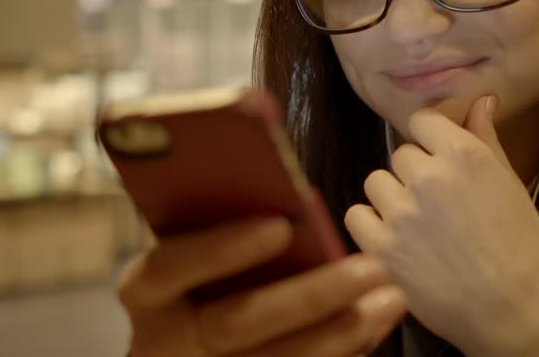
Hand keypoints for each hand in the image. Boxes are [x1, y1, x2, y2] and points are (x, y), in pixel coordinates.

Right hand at [118, 216, 406, 356]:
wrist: (185, 349)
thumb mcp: (197, 251)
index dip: (219, 249)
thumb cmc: (198, 279)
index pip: (165, 269)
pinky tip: (375, 329)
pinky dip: (341, 354)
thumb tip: (296, 198)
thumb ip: (223, 225)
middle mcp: (165, 341)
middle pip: (233, 324)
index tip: (281, 226)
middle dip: (309, 297)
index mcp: (148, 292)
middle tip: (370, 268)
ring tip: (390, 299)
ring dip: (339, 333)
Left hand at [345, 96, 538, 356]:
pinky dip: (371, 226)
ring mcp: (401, 213)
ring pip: (377, 183)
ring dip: (392, 198)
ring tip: (417, 224)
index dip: (430, 136)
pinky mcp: (381, 249)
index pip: (423, 120)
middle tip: (438, 203)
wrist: (517, 315)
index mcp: (465, 156)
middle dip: (416, 174)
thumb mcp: (513, 188)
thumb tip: (481, 101)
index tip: (436, 152)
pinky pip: (357, 215)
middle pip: (402, 155)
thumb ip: (487, 140)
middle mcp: (428, 177)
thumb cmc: (525, 252)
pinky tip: (395, 240)